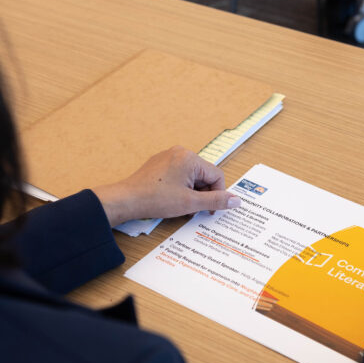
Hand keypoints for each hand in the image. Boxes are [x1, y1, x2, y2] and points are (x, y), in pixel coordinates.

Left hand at [92, 146, 241, 226]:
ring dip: (192, 192)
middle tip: (193, 209)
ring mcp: (168, 156)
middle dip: (202, 193)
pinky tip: (171, 199)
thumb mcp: (191, 203)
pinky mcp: (159, 164)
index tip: (210, 210)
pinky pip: (179, 174)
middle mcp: (180, 152)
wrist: (127, 200)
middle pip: (204, 175)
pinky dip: (180, 188)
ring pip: (192, 176)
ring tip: (181, 205)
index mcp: (190, 158)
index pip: (216, 175)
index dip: (217, 194)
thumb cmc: (156, 199)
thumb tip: (236, 200)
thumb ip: (216, 201)